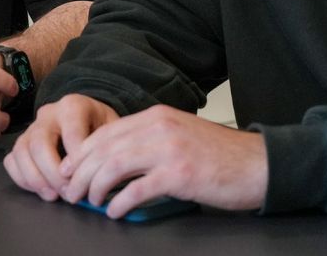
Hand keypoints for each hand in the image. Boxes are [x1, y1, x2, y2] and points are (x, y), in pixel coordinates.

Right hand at [3, 94, 119, 200]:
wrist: (87, 116)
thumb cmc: (100, 126)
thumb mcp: (110, 129)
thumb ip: (104, 147)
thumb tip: (95, 177)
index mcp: (73, 105)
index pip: (71, 132)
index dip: (77, 159)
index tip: (86, 179)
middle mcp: (48, 113)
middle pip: (40, 142)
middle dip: (53, 173)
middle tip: (68, 194)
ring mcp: (31, 127)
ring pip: (21, 151)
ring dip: (35, 178)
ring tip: (53, 196)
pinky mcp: (21, 142)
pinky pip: (11, 160)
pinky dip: (22, 178)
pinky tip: (39, 190)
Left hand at [57, 104, 267, 217]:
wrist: (257, 164)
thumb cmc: (219, 156)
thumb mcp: (179, 136)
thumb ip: (149, 141)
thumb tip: (113, 162)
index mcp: (157, 116)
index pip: (107, 131)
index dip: (82, 152)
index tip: (69, 170)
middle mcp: (160, 127)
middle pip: (105, 148)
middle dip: (81, 172)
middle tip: (71, 192)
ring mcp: (170, 149)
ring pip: (115, 166)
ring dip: (95, 187)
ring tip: (90, 202)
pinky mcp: (180, 174)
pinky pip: (138, 189)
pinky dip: (120, 202)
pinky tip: (114, 211)